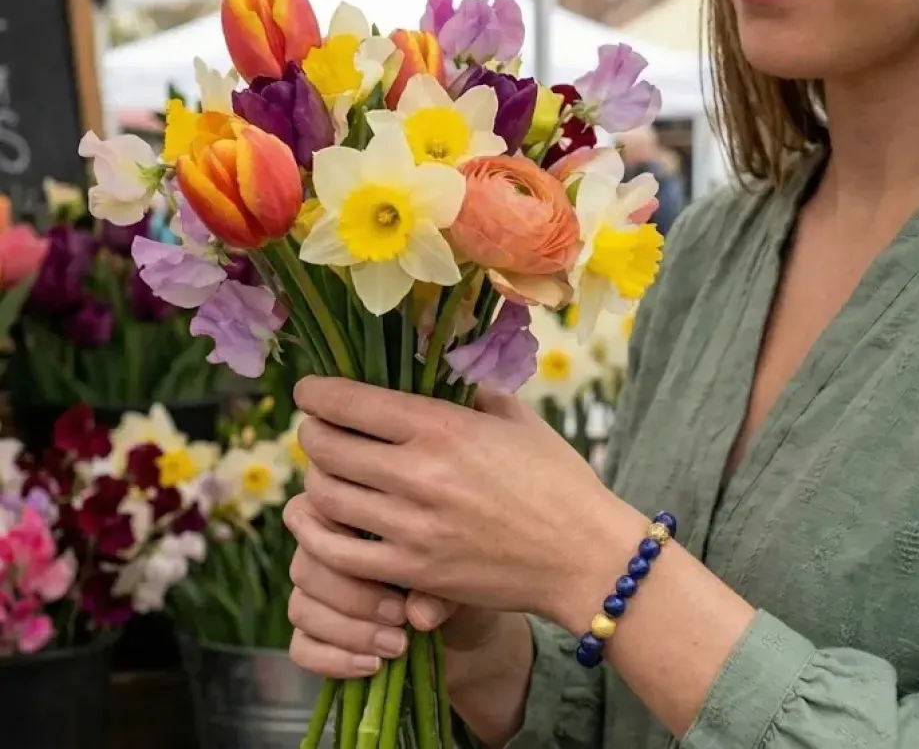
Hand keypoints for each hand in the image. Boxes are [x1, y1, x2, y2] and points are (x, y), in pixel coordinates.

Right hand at [285, 493, 505, 678]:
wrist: (468, 623)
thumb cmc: (459, 575)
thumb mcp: (460, 569)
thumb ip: (438, 581)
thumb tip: (419, 615)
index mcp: (351, 512)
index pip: (315, 512)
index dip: (342, 540)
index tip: (392, 563)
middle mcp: (324, 548)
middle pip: (305, 565)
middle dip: (353, 596)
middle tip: (399, 614)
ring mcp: (315, 594)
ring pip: (301, 607)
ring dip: (349, 630)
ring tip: (398, 644)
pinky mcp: (315, 636)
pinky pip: (301, 648)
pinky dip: (334, 660)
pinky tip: (374, 665)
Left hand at [289, 377, 647, 630]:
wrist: (583, 555)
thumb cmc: (558, 480)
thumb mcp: (518, 420)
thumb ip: (471, 393)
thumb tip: (440, 372)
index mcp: (443, 426)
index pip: (350, 401)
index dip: (317, 393)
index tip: (309, 391)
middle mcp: (419, 473)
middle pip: (325, 447)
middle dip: (313, 434)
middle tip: (318, 431)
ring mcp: (411, 527)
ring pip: (325, 497)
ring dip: (318, 481)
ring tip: (328, 475)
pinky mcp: (412, 571)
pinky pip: (338, 552)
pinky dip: (322, 533)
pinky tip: (329, 523)